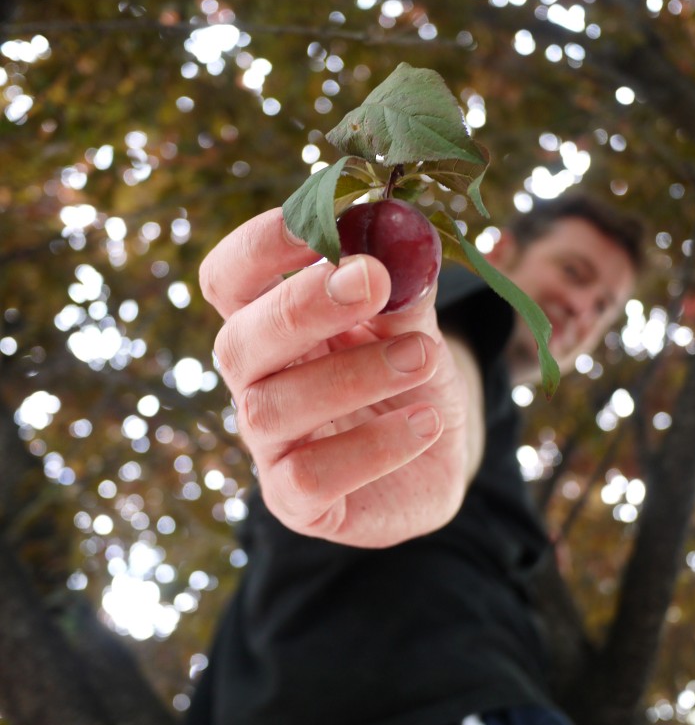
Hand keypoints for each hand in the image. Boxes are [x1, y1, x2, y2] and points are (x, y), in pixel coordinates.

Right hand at [200, 207, 482, 547]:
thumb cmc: (408, 376)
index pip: (230, 279)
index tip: (323, 222)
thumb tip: (408, 234)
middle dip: (302, 306)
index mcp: (271, 323)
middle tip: (372, 279)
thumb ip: (405, 289)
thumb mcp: (413, 325)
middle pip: (239, 342)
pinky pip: (311, 476)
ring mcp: (271, 446)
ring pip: (273, 409)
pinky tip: (427, 423)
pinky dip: (373, 446)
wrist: (434, 456)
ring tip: (423, 356)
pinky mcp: (298, 502)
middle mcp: (257, 382)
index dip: (261, 247)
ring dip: (353, 375)